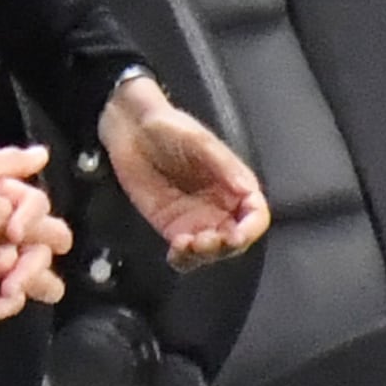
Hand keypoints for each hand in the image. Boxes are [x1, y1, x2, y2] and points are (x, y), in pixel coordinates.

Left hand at [100, 77, 269, 265]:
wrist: (130, 129)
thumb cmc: (169, 127)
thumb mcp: (199, 140)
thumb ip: (223, 165)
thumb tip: (246, 189)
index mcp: (236, 185)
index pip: (255, 216)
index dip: (250, 229)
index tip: (237, 235)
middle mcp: (220, 206)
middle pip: (235, 240)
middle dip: (225, 247)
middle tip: (205, 241)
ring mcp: (196, 218)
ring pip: (211, 250)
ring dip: (204, 256)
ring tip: (187, 245)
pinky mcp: (171, 225)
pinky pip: (183, 251)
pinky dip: (183, 258)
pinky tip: (176, 251)